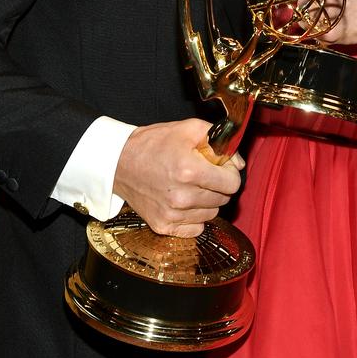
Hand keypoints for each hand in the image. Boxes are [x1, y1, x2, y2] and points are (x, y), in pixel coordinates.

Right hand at [113, 119, 243, 237]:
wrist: (118, 162)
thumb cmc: (153, 144)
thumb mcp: (188, 128)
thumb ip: (219, 141)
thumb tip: (238, 163)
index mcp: (190, 171)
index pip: (232, 183)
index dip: (230, 173)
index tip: (221, 167)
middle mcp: (182, 196)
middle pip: (223, 199)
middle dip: (218, 185)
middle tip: (202, 174)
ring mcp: (172, 214)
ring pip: (211, 214)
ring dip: (207, 201)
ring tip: (190, 186)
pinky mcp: (163, 226)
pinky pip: (196, 228)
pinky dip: (194, 217)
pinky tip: (184, 202)